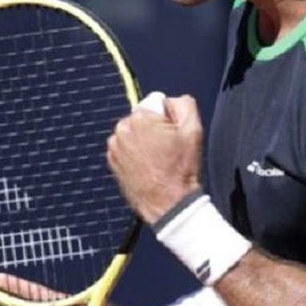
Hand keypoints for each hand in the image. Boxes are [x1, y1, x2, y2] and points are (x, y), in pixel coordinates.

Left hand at [106, 94, 202, 224]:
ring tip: (156, 161)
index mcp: (140, 118)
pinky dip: (134, 154)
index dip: (168, 118)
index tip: (173, 136)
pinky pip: (125, 148)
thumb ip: (184, 104)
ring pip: (133, 132)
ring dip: (142, 141)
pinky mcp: (112, 162)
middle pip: (142, 118)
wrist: (168, 204)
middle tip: (166, 150)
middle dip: (153, 128)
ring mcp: (114, 147)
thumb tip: (170, 101)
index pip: (156, 103)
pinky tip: (146, 167)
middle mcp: (122, 129)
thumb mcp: (194, 130)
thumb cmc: (181, 169)